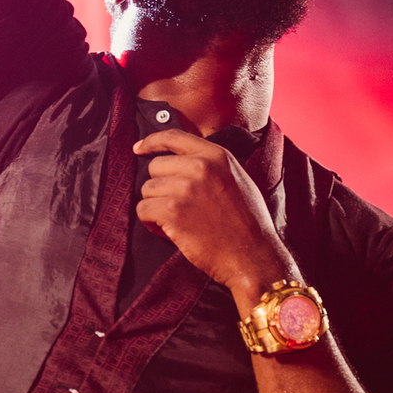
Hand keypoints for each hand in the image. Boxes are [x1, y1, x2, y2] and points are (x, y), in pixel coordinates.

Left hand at [133, 129, 292, 297]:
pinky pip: (143, 209)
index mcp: (216, 155)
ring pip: (147, 189)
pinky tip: (168, 231)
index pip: (173, 136)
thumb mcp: (236, 179)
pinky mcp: (172, 211)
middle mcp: (199, 166)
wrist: (252, 256)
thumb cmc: (247, 223)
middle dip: (160, 187)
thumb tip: (182, 161)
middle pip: (156, 166)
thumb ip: (210, 165)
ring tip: (175, 221)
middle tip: (176, 206)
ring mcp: (185, 188)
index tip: (139, 148)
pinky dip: (150, 223)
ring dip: (155, 206)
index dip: (151, 141)